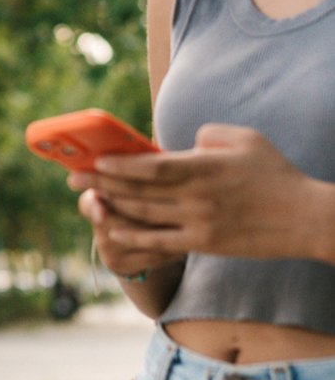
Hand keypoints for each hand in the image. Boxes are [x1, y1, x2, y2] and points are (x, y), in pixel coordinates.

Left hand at [73, 124, 316, 262]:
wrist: (305, 219)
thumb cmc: (276, 174)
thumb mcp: (245, 139)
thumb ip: (208, 135)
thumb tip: (182, 145)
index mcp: (205, 167)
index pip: (151, 167)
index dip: (118, 165)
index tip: (95, 160)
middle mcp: (197, 197)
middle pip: (139, 192)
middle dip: (102, 184)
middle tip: (73, 178)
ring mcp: (199, 223)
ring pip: (145, 216)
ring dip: (112, 208)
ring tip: (86, 200)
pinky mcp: (204, 244)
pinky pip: (161, 242)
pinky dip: (134, 237)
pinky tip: (114, 231)